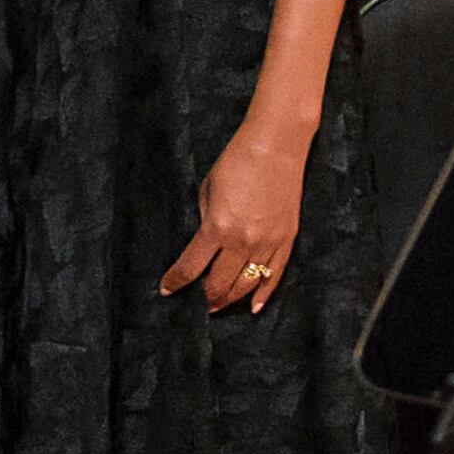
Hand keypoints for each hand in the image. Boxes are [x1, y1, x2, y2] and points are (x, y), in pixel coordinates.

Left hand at [158, 120, 306, 312]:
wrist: (276, 146)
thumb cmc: (236, 162)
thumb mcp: (208, 189)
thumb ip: (206, 220)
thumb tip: (206, 245)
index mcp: (217, 227)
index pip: (191, 266)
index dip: (176, 281)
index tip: (166, 290)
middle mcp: (242, 241)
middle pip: (220, 283)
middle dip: (206, 295)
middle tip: (198, 301)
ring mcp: (268, 243)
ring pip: (247, 285)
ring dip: (230, 298)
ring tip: (219, 304)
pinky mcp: (287, 241)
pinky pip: (275, 277)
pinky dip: (263, 294)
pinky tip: (254, 307)